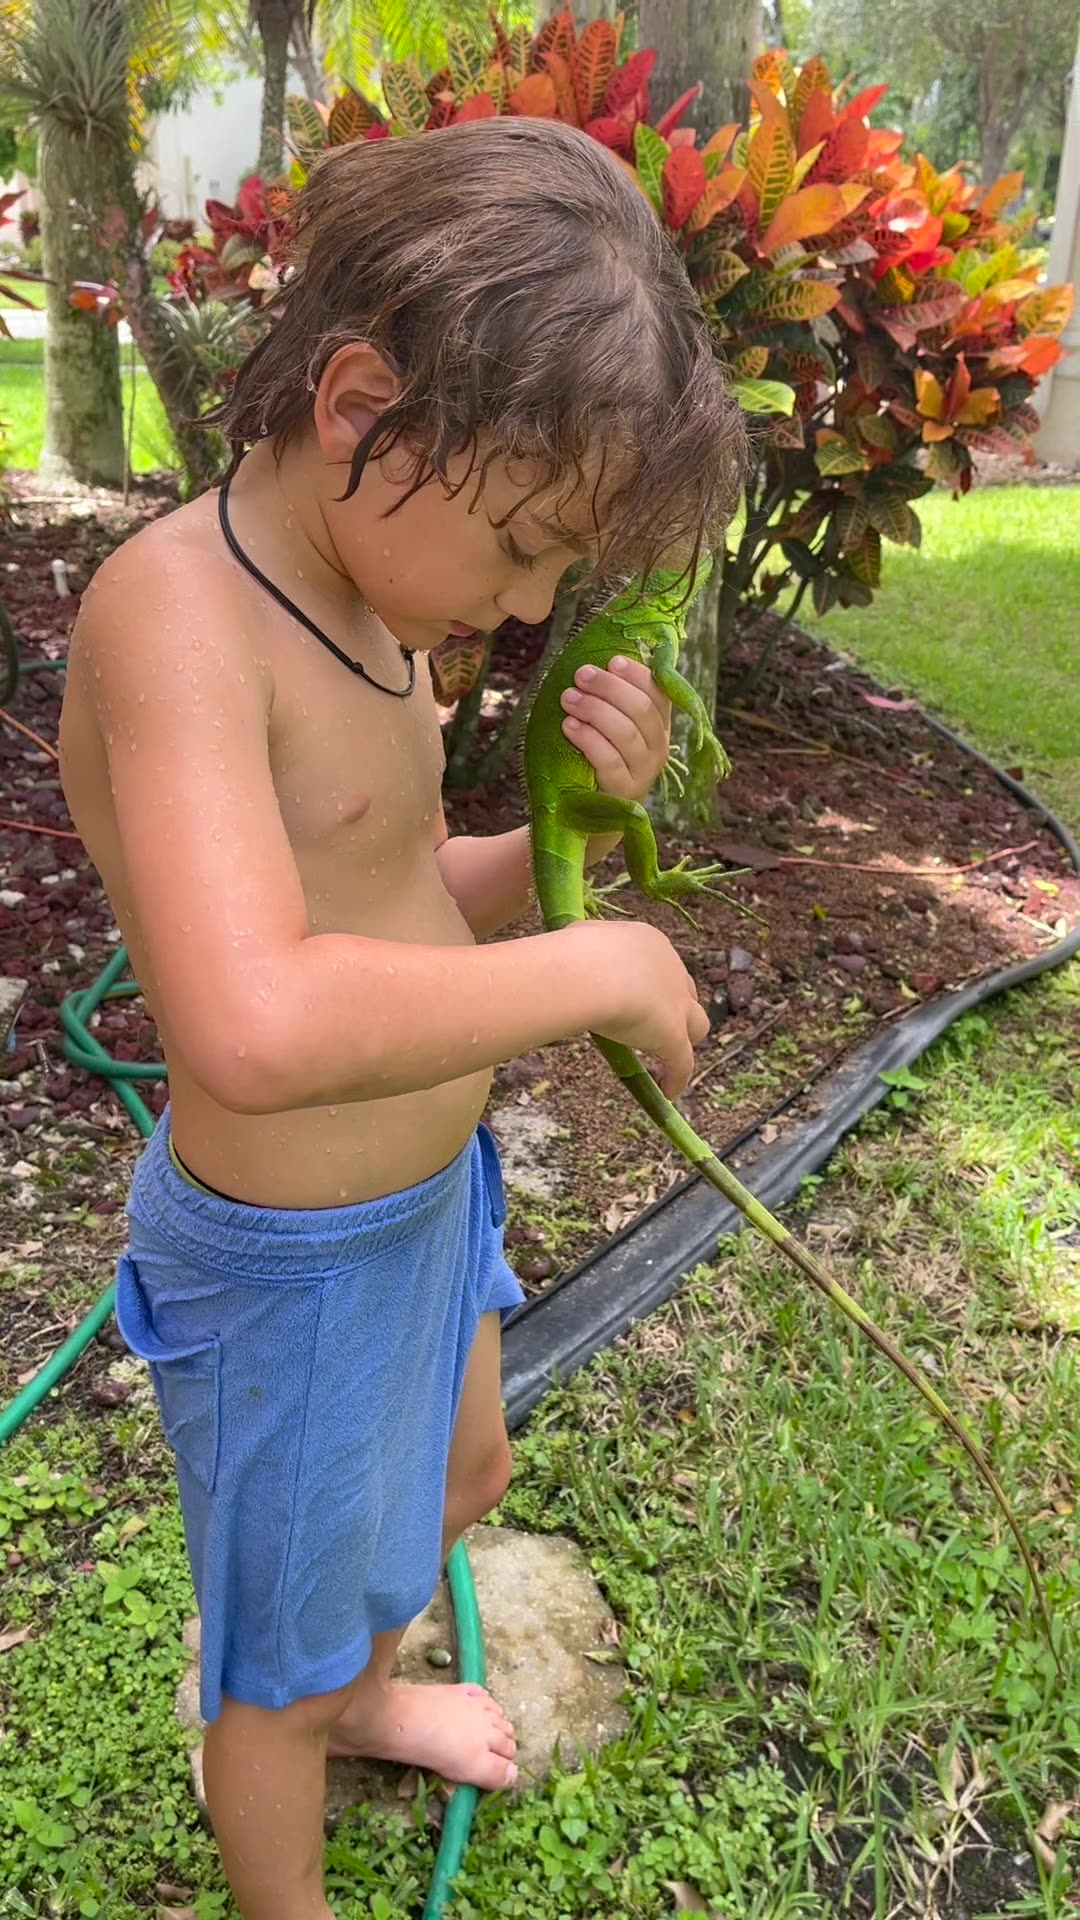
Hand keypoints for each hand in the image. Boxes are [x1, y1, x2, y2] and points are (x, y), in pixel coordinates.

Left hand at [559, 655, 669, 803]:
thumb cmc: (597, 759)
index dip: (637, 675)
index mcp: (659, 725)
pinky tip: (569, 726)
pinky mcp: (623, 791)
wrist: (594, 815)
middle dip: (609, 688)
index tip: (612, 661)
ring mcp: (643, 771)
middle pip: (641, 710)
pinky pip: (608, 761)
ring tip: (568, 698)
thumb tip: (592, 664)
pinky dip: (588, 740)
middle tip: (581, 675)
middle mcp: (658, 747)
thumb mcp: (610, 727)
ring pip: (626, 733)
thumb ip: (610, 700)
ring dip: (595, 710)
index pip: (659, 693)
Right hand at [561, 920, 708, 1099]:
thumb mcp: (577, 940)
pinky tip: (668, 1091)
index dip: (650, 981)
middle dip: (673, 1006)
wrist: (588, 973)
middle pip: (684, 992)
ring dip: (685, 1037)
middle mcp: (671, 971)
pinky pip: (682, 1063)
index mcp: (648, 943)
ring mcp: (676, 1005)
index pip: (658, 964)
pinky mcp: (674, 1037)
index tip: (636, 994)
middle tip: (654, 1023)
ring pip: (697, 1025)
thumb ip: (582, 951)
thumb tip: (566, 957)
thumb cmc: (574, 953)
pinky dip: (676, 1077)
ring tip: (670, 1057)